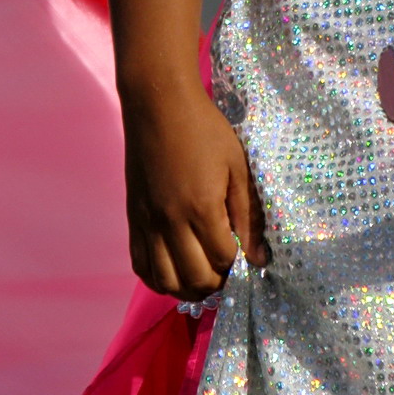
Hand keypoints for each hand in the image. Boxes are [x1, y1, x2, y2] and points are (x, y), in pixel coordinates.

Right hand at [121, 77, 266, 299]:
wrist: (159, 105)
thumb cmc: (205, 129)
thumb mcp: (237, 164)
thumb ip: (248, 212)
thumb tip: (260, 257)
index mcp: (201, 207)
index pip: (223, 259)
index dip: (240, 263)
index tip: (248, 254)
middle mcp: (170, 222)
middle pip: (195, 279)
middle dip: (218, 282)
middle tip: (229, 269)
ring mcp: (147, 223)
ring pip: (165, 282)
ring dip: (188, 289)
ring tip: (205, 276)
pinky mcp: (133, 220)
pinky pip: (141, 267)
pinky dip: (159, 280)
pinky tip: (176, 271)